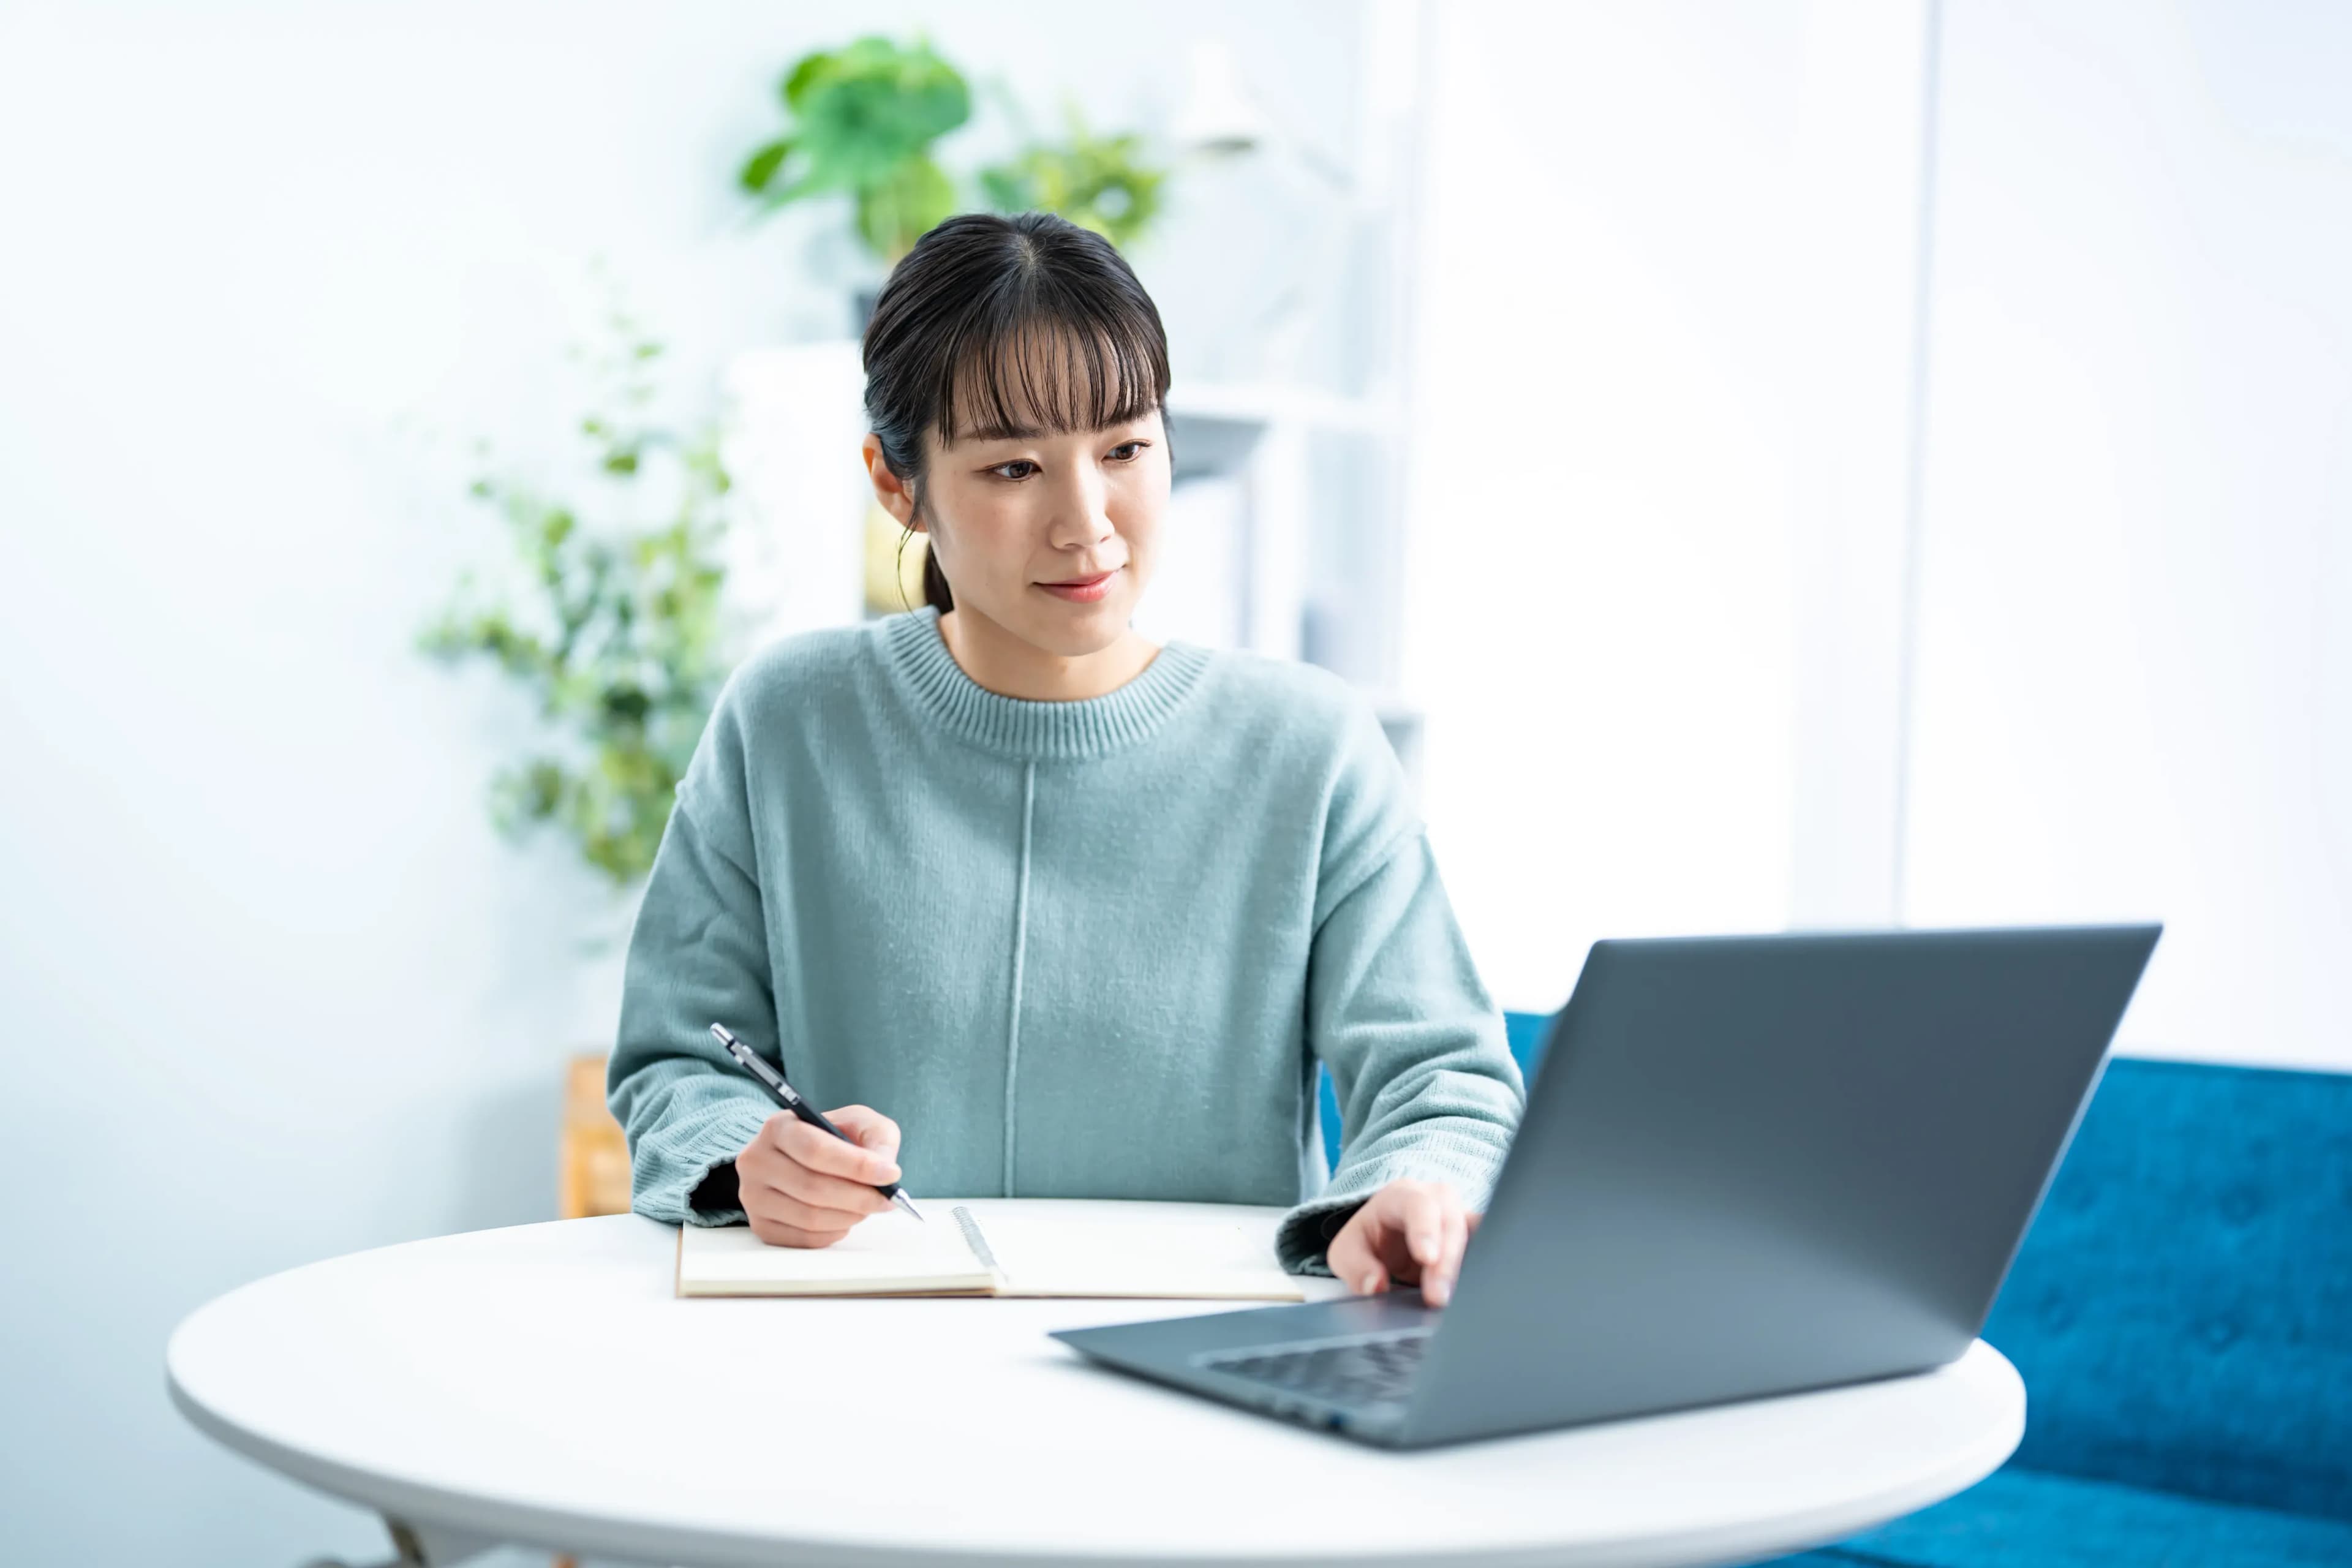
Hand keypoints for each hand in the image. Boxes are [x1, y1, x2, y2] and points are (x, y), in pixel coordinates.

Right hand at [734, 1105, 902, 1247]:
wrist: (799, 1157)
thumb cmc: (833, 1139)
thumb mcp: (859, 1123)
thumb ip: (877, 1139)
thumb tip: (885, 1168)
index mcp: (778, 1127)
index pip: (815, 1150)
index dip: (856, 1166)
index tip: (891, 1174)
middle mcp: (757, 1160)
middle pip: (812, 1187)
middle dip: (859, 1197)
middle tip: (887, 1200)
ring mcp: (753, 1196)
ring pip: (809, 1217)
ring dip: (849, 1216)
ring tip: (866, 1207)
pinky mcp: (760, 1225)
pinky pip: (803, 1239)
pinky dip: (833, 1233)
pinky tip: (844, 1219)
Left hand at [1327, 1179, 1480, 1305]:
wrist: (1389, 1233)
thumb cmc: (1371, 1238)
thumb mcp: (1347, 1251)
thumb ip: (1356, 1267)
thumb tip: (1376, 1286)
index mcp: (1401, 1195)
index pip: (1418, 1205)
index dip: (1425, 1230)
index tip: (1427, 1258)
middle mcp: (1436, 1199)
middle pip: (1451, 1223)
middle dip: (1447, 1262)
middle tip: (1438, 1297)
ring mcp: (1460, 1214)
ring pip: (1476, 1234)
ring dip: (1469, 1267)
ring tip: (1458, 1300)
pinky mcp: (1474, 1234)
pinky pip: (1487, 1246)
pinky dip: (1482, 1267)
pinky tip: (1477, 1291)